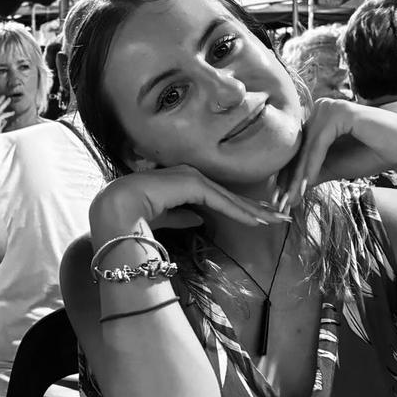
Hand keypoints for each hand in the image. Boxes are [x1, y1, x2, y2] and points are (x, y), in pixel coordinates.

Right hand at [89, 165, 289, 233]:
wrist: (116, 209)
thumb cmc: (131, 215)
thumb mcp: (162, 217)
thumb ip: (180, 216)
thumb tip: (198, 220)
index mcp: (181, 181)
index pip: (216, 196)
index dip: (238, 207)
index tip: (259, 217)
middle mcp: (189, 175)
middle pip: (228, 195)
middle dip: (255, 208)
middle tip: (280, 217)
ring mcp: (192, 178)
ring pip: (229, 198)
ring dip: (255, 211)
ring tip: (277, 220)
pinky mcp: (193, 185)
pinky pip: (221, 202)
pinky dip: (240, 212)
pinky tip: (258, 221)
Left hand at [276, 98, 396, 207]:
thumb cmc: (371, 155)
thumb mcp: (333, 166)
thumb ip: (310, 173)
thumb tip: (284, 190)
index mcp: (318, 116)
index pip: (297, 148)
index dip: (288, 174)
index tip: (280, 198)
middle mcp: (321, 107)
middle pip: (299, 148)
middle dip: (290, 177)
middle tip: (281, 202)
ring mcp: (330, 106)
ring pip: (307, 148)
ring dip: (299, 175)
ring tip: (292, 198)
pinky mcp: (340, 112)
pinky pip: (320, 144)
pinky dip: (313, 165)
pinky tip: (308, 184)